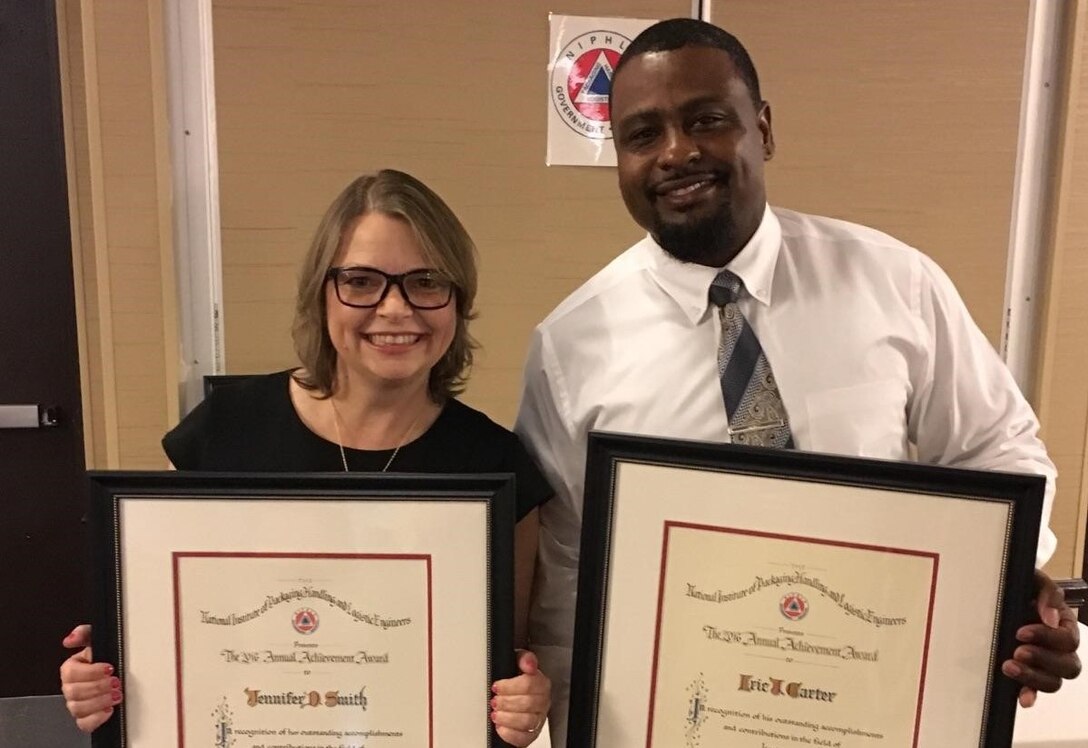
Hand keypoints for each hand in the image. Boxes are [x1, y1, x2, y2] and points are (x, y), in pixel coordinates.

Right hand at [59, 624, 121, 732]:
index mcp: (71, 669)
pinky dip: (97, 718)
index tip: (109, 668)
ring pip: (78, 709)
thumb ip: (85, 633)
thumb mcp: (98, 639)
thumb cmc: (106, 656)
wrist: (118, 672)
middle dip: (98, 687)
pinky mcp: (86, 717)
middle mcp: (71, 688)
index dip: (91, 672)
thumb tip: (70, 639)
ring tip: (116, 695)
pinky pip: (84, 724)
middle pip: (74, 692)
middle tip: (116, 682)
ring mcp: (77, 704)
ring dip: (100, 702)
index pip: (71, 673)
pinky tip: (109, 709)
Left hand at [490, 649, 550, 745]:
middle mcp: (542, 701)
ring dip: (507, 718)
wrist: (517, 694)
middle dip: (506, 702)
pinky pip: (524, 738)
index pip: (530, 684)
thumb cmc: (517, 678)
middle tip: (494, 701)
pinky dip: (510, 734)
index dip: (510, 686)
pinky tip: (500, 727)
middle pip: (528, 703)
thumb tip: (529, 664)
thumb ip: (524, 658)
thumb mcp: (518, 662)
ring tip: (495, 714)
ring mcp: (538, 718)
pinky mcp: (531, 734)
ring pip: (527, 722)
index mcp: (541, 683)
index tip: (496, 687)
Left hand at [1001, 570, 1080, 706]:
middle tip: (1017, 651)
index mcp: (1064, 625)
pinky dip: (1030, 694)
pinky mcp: (1028, 672)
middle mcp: (1059, 647)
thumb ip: (1047, 593)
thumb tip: (1051, 617)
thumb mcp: (1034, 579)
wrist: (997, 589)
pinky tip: (1022, 699)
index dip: (1047, 638)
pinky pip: (1035, 690)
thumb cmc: (1021, 584)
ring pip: (1053, 682)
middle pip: (1068, 666)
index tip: (1021, 631)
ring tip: (1008, 667)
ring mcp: (1044, 662)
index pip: (1068, 640)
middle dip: (1042, 660)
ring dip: (1033, 678)